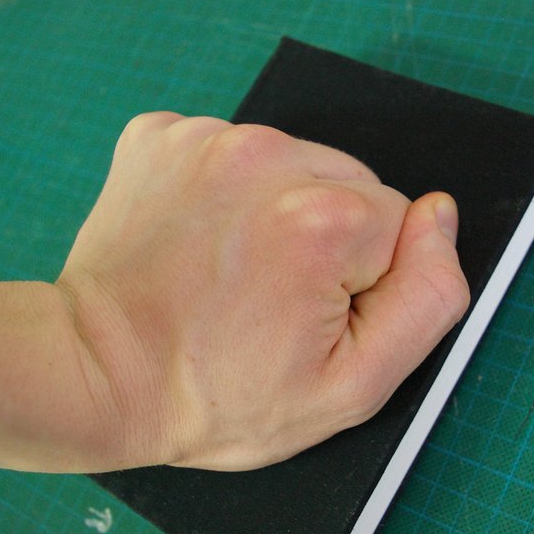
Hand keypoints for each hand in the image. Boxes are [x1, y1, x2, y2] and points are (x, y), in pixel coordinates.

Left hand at [57, 113, 469, 470]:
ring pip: (296, 165)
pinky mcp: (162, 135)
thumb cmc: (215, 397)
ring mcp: (206, 139)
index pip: (398, 226)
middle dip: (327, 241)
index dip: (364, 284)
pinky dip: (227, 191)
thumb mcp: (352, 388)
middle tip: (269, 301)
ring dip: (278, 212)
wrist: (93, 375)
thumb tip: (440, 217)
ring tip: (230, 273)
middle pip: (350, 185)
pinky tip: (199, 240)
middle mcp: (266, 157)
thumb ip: (427, 301)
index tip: (306, 319)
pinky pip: (235, 152)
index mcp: (322, 219)